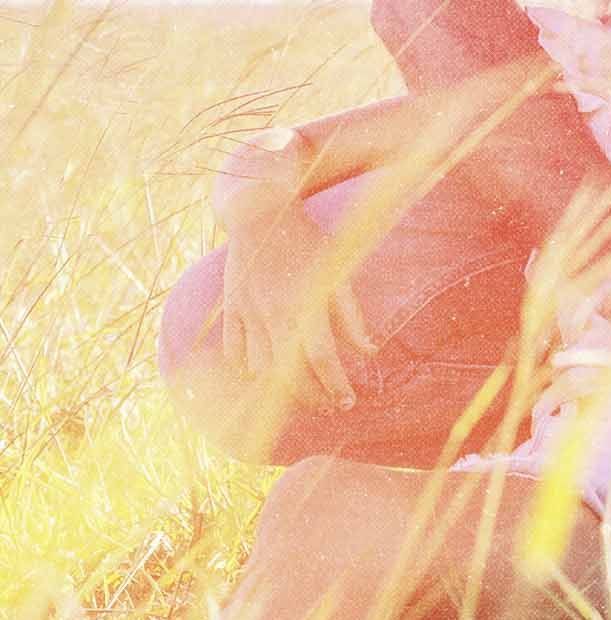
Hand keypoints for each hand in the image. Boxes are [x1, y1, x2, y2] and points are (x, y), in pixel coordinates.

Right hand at [221, 204, 373, 411]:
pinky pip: (233, 351)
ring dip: (278, 389)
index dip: (336, 385)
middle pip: (289, 374)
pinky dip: (245, 368)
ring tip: (300, 396)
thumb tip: (370, 350)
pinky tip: (261, 375)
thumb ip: (351, 316)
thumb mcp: (338, 273)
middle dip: (311, 397)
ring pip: (259, 369)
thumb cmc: (307, 241)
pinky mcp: (231, 309)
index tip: (349, 401)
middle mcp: (274, 317)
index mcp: (305, 307)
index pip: (322, 360)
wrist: (261, 213)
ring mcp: (248, 315)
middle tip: (330, 406)